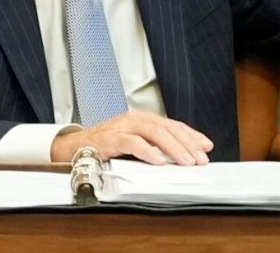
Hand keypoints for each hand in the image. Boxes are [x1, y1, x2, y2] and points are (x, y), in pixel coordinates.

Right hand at [50, 110, 213, 165]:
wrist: (73, 147)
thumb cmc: (106, 147)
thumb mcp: (134, 144)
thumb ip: (154, 146)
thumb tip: (180, 156)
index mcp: (143, 119)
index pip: (173, 125)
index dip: (191, 135)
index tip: (206, 146)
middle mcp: (135, 119)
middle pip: (168, 128)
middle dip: (187, 143)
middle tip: (200, 158)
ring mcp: (123, 126)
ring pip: (155, 133)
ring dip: (173, 148)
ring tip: (186, 160)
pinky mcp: (110, 138)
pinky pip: (132, 143)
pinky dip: (148, 152)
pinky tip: (159, 161)